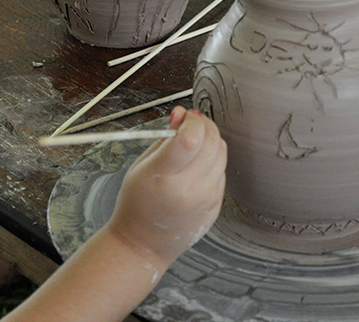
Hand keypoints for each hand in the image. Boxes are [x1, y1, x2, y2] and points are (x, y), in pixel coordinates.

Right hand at [107, 107, 225, 265]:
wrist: (144, 244)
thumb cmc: (136, 205)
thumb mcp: (141, 167)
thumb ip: (164, 139)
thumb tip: (181, 114)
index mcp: (163, 178)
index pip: (190, 139)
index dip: (192, 120)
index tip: (185, 116)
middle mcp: (189, 189)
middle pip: (212, 142)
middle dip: (204, 124)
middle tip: (191, 122)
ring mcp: (206, 199)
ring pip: (222, 154)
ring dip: (210, 140)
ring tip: (192, 142)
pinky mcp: (216, 205)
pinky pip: (221, 171)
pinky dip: (212, 160)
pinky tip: (196, 165)